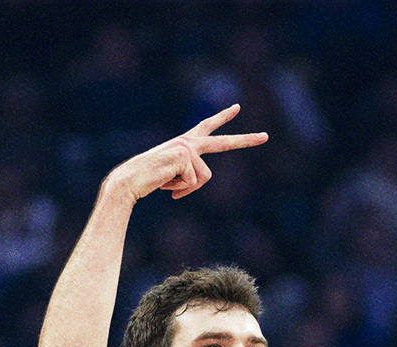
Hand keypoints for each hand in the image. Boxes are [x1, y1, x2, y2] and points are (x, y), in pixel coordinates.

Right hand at [105, 104, 266, 200]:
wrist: (129, 180)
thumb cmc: (148, 179)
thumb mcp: (172, 175)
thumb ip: (188, 173)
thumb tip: (197, 178)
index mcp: (185, 143)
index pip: (206, 127)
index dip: (222, 117)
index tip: (237, 107)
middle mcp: (188, 142)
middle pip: (223, 142)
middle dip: (245, 141)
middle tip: (266, 137)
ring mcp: (186, 148)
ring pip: (203, 177)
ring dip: (186, 188)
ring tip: (168, 184)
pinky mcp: (183, 156)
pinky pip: (193, 182)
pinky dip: (180, 189)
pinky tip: (165, 184)